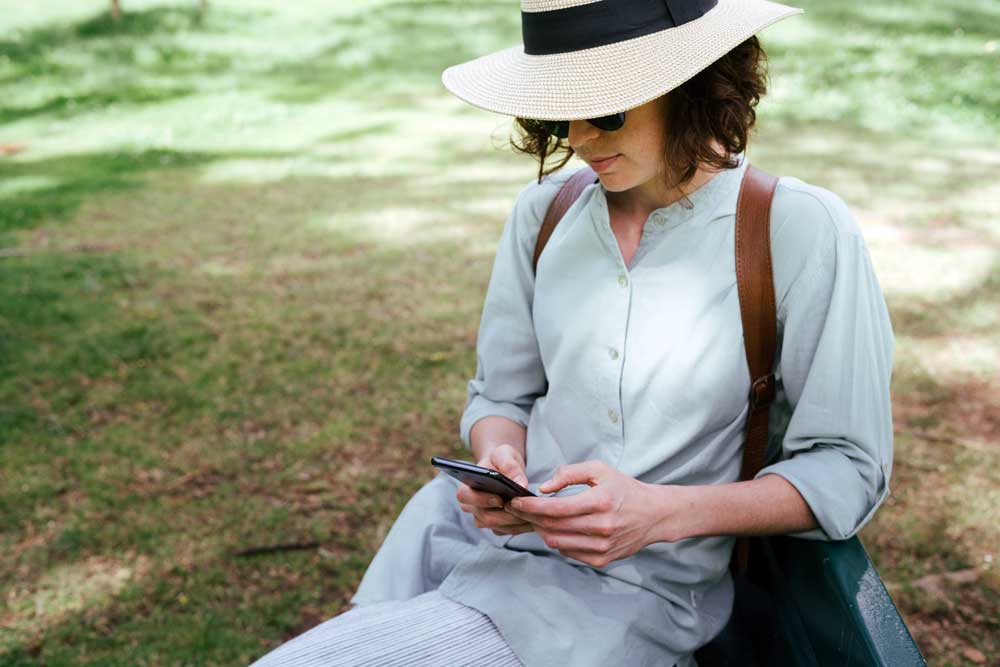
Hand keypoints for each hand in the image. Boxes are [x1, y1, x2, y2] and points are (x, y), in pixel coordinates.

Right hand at [455, 444, 533, 536]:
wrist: (506, 468)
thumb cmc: (501, 459)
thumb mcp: (504, 454)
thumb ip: (510, 466)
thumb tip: (520, 484)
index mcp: (467, 487)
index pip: (466, 497)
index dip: (482, 500)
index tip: (500, 499)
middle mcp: (472, 506)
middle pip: (484, 517)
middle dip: (506, 515)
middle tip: (525, 509)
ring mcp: (483, 518)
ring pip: (498, 526)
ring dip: (516, 521)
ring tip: (534, 513)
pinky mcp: (497, 526)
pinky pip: (508, 530)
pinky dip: (522, 525)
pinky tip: (534, 517)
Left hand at [504, 460, 659, 567]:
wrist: (653, 515)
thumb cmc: (624, 489)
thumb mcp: (600, 470)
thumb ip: (569, 474)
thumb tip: (544, 488)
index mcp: (600, 502)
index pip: (555, 509)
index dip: (531, 507)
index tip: (515, 501)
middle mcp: (601, 527)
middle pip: (552, 526)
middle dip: (530, 518)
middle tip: (518, 509)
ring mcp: (601, 547)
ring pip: (557, 542)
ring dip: (541, 530)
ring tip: (536, 518)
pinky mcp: (602, 560)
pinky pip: (568, 552)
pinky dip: (557, 541)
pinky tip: (557, 529)